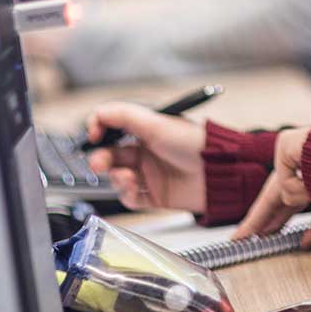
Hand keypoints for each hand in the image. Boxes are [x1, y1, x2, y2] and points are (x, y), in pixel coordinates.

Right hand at [83, 102, 207, 212]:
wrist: (218, 173)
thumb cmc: (195, 143)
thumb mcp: (158, 123)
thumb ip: (125, 115)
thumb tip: (98, 113)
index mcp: (146, 130)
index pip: (112, 127)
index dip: (98, 130)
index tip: (92, 135)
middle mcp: (146, 151)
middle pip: (110, 155)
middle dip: (101, 158)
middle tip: (98, 163)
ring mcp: (149, 174)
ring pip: (117, 178)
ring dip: (116, 178)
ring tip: (127, 177)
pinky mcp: (154, 195)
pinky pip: (130, 198)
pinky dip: (127, 194)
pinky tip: (134, 188)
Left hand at [236, 124, 310, 247]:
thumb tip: (304, 242)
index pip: (290, 200)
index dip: (273, 218)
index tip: (256, 235)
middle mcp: (308, 159)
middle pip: (275, 195)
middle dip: (261, 218)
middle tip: (241, 238)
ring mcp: (298, 147)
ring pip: (284, 191)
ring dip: (302, 199)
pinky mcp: (287, 143)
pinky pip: (285, 182)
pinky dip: (300, 189)